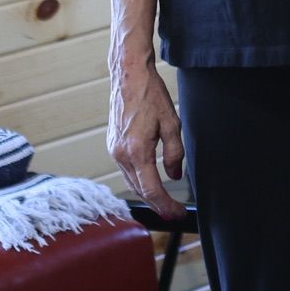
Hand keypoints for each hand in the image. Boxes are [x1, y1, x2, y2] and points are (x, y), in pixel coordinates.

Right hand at [107, 58, 187, 220]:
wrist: (129, 76)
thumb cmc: (150, 95)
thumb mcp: (171, 123)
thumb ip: (175, 153)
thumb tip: (175, 175)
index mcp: (137, 151)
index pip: (152, 190)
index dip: (167, 206)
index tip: (178, 213)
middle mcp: (121, 154)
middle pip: (140, 190)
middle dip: (158, 204)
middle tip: (174, 211)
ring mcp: (113, 150)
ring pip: (132, 182)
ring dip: (147, 193)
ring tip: (164, 200)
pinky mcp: (112, 145)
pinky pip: (126, 170)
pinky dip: (138, 179)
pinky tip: (149, 179)